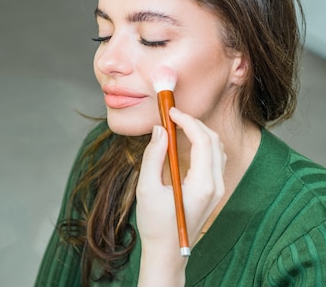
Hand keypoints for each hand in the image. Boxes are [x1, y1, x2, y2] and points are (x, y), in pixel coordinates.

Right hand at [136, 107, 225, 285]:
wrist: (167, 252)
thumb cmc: (154, 224)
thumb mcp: (146, 188)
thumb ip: (154, 156)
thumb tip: (160, 129)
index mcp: (201, 185)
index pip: (202, 140)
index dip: (187, 121)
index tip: (169, 112)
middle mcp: (215, 185)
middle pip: (213, 141)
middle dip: (194, 123)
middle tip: (171, 115)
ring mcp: (217, 189)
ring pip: (217, 148)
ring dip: (200, 132)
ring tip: (177, 125)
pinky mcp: (213, 191)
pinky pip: (215, 159)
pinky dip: (203, 144)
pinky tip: (185, 142)